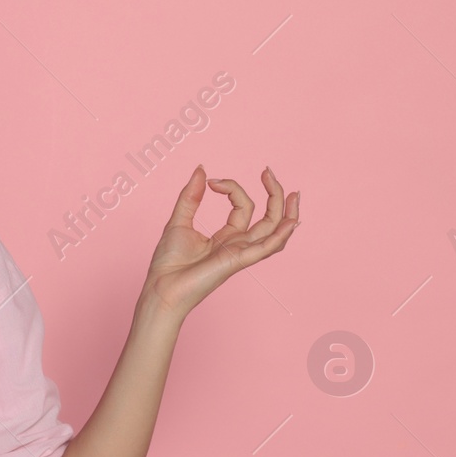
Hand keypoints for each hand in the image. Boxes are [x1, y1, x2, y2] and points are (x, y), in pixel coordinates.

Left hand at [141, 165, 299, 317]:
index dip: (231, 187)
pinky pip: (267, 248)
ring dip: (288, 213)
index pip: (243, 206)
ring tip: (293, 192)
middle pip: (269, 219)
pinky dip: (281, 235)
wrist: (161, 287)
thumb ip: (191, 196)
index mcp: (227, 237)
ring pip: (276, 233)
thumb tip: (202, 169)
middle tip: (268, 171)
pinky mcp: (238, 261)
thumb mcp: (179, 221)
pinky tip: (291, 220)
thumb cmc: (168, 263)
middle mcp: (239, 245)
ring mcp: (241, 253)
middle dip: (273, 194)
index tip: (212, 182)